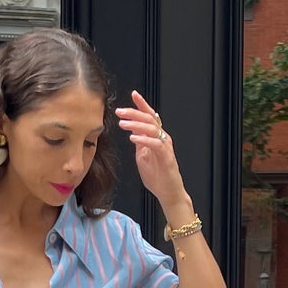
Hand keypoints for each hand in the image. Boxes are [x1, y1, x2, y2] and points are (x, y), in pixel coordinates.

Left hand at [115, 90, 189, 217]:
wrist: (168, 192)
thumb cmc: (157, 175)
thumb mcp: (142, 155)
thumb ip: (139, 141)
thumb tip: (131, 128)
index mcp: (156, 137)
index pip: (150, 116)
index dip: (142, 105)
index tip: (133, 94)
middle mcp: (162, 138)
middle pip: (150, 119)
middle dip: (134, 112)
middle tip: (120, 111)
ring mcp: (165, 147)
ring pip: (152, 129)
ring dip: (136, 124)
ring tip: (123, 123)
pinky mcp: (166, 157)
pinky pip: (155, 144)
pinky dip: (144, 140)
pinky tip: (133, 138)